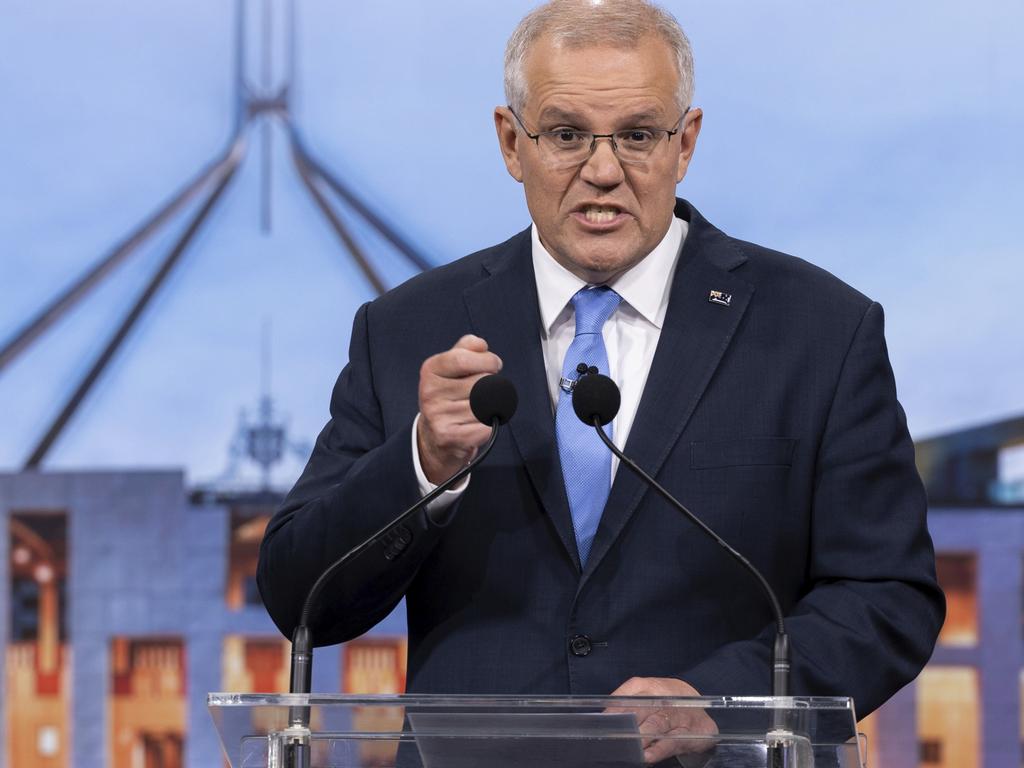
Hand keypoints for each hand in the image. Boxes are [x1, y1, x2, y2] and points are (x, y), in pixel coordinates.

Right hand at [417, 335, 502, 483]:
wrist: (435, 437)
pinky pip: (485, 426)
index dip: (486, 360)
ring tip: (478, 409)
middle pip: (480, 382)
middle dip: (492, 385)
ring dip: (490, 407)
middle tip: (486, 391)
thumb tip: (481, 344)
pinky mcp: (450, 437)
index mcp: (430, 371)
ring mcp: (437, 416)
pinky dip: (488, 425)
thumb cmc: (449, 396)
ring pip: (485, 405)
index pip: (462, 358)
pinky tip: (476, 425)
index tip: (494, 364)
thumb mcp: (451, 368)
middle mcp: (429, 393)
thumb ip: (466, 349)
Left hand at [607, 677, 717, 763]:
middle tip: (614, 735)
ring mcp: (677, 715)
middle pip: (640, 710)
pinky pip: (672, 741)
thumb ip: (624, 701)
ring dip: (642, 736)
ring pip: (656, 724)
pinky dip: (659, 749)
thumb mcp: (646, 694)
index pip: (626, 697)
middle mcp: (662, 699)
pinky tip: (647, 756)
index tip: (602, 724)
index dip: (613, 712)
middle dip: (627, 723)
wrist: (700, 705)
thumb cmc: (665, 701)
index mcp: (647, 686)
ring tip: (631, 746)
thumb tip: (604, 716)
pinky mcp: (689, 733)